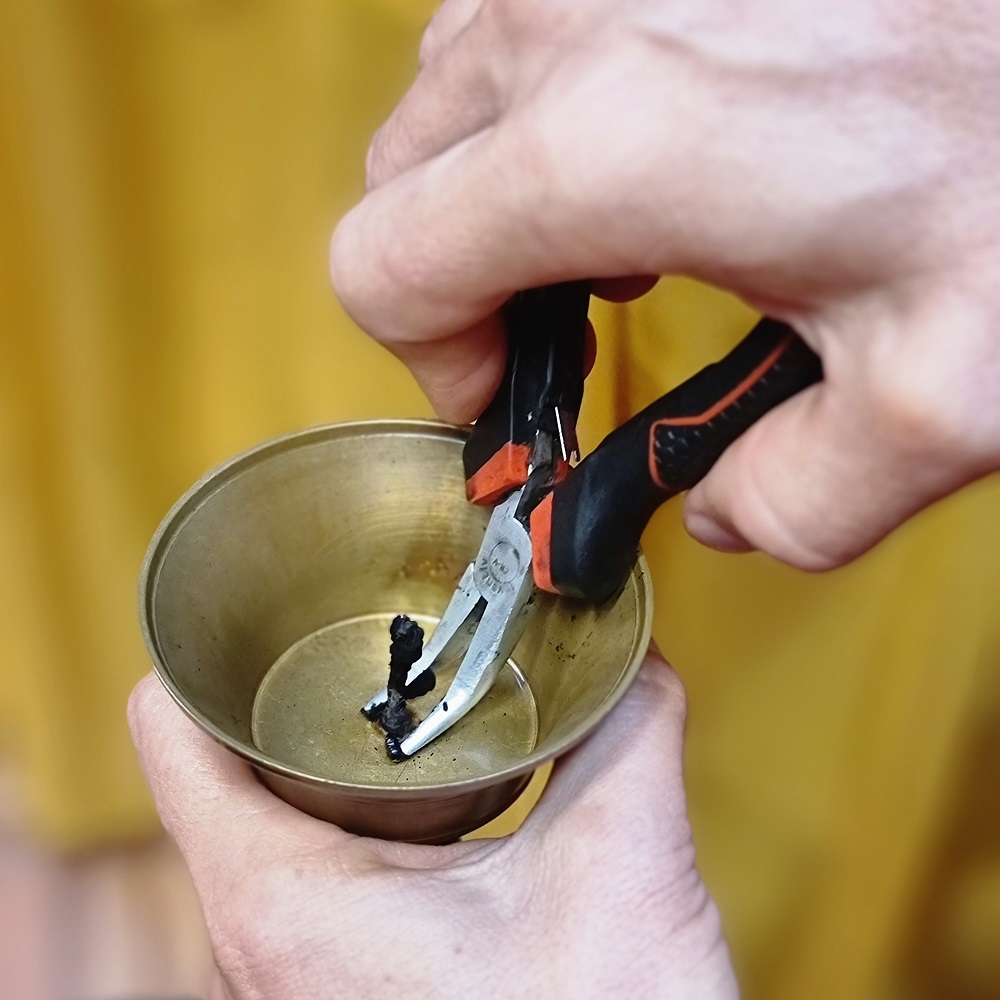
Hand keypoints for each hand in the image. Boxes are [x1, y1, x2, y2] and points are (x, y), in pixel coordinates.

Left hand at [128, 652, 735, 999]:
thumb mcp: (620, 866)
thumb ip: (629, 724)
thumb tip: (630, 640)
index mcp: (280, 898)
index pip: (171, 726)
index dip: (214, 641)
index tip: (277, 594)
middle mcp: (257, 938)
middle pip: (219, 756)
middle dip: (296, 681)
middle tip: (374, 630)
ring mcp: (287, 965)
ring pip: (263, 809)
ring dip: (333, 744)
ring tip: (405, 698)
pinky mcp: (331, 979)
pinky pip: (305, 858)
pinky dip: (358, 803)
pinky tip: (432, 790)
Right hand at [329, 0, 999, 569]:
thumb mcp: (942, 393)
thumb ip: (802, 501)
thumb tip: (722, 506)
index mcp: (609, 151)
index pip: (385, 268)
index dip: (432, 359)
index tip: (506, 390)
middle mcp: (573, 25)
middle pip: (399, 184)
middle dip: (454, 280)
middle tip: (555, 327)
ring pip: (445, 99)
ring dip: (487, 190)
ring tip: (608, 233)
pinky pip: (512, 24)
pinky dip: (533, 104)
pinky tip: (639, 140)